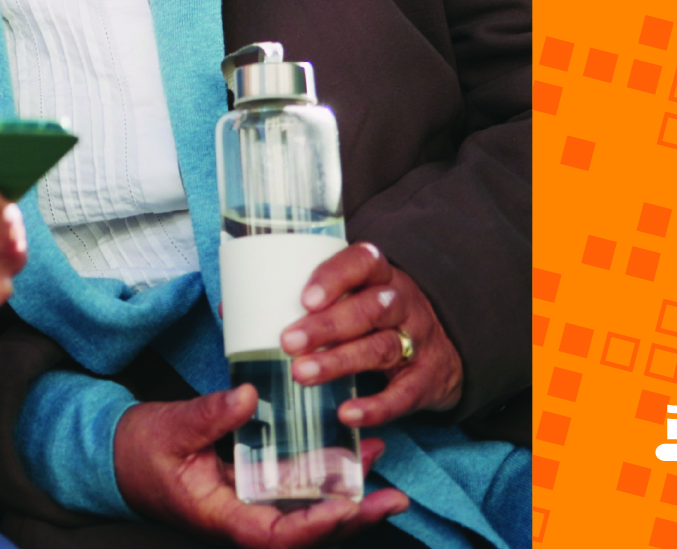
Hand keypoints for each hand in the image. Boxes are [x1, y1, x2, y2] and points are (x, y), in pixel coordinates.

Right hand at [114, 387, 406, 546]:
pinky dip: (324, 472)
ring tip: (377, 456)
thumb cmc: (139, 451)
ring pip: (308, 510)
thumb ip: (210, 415)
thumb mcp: (171, 429)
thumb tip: (248, 396)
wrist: (117, 457)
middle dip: (352, 517)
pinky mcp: (253, 487)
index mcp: (222, 516)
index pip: (277, 537)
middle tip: (391, 495)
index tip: (347, 504)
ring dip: (346, 491)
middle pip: (306, 533)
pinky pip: (296, 489)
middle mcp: (243, 518)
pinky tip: (347, 448)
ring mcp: (250, 505)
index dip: (317, 526)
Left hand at [278, 243, 463, 427]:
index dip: (335, 277)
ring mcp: (418, 341)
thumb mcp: (354, 298)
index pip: (363, 263)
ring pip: (381, 347)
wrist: (443, 353)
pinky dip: (376, 407)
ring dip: (339, 362)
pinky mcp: (426, 379)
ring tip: (302, 374)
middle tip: (288, 342)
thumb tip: (233, 312)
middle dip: (327, 326)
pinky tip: (347, 414)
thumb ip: (305, 303)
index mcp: (380, 276)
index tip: (305, 299)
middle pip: (369, 308)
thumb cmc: (375, 320)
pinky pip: (404, 394)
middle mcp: (402, 304)